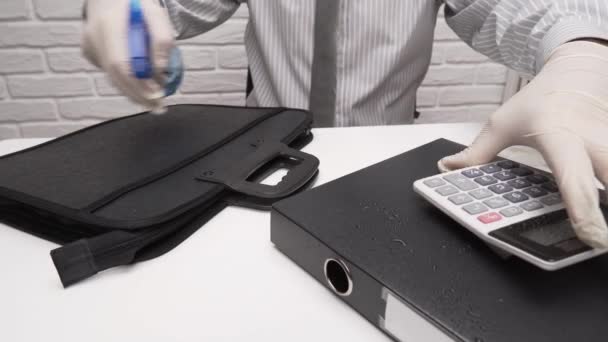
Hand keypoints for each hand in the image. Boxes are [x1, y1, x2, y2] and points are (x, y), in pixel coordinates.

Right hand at [82, 0, 174, 108]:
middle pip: (115, 77)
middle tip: (159, 107)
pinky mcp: (89, 52)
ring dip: (134, 91)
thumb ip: (162, 41)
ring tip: (155, 96)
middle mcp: (94, 37)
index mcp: (109, 26)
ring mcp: (89, 46)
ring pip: (112, 78)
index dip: (138, 86)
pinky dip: (127, 81)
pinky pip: (111, 73)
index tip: (157, 98)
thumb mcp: (157, 16)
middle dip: (139, 95)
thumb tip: (162, 71)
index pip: (121, 65)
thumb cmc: (138, 6)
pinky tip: (141, 79)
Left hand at [438, 41, 607, 247]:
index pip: (574, 179)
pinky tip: (604, 206)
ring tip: (603, 232)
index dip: (583, 210)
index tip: (591, 236)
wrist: (577, 72)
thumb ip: (477, 152)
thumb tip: (449, 168)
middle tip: (602, 242)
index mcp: (562, 139)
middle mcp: (595, 144)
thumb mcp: (502, 123)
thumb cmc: (541, 99)